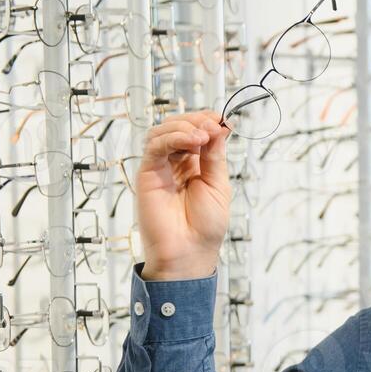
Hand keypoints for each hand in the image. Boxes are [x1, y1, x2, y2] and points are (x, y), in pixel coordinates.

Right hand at [137, 111, 231, 279]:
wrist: (189, 251)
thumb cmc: (205, 226)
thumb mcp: (218, 185)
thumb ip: (215, 156)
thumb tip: (218, 127)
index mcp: (196, 164)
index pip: (197, 132)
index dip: (207, 121)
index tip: (223, 120)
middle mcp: (176, 162)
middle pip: (179, 126)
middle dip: (197, 120)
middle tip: (212, 126)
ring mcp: (161, 166)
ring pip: (163, 131)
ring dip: (184, 126)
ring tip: (202, 135)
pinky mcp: (147, 172)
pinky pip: (155, 146)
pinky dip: (172, 137)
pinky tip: (191, 140)